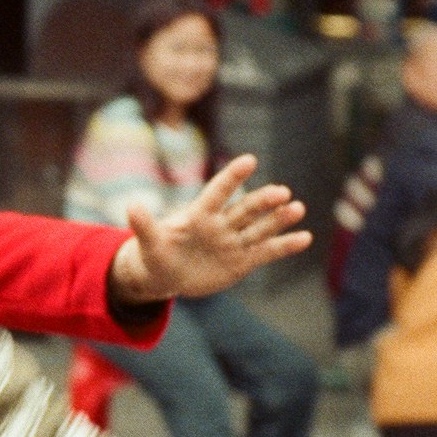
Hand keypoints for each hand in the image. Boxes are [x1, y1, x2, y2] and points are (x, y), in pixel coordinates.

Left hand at [110, 155, 311, 304]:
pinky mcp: (242, 261)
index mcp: (198, 216)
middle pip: (244, 210)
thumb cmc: (154, 254)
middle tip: (282, 192)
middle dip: (262, 201)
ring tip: (298, 208)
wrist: (165, 276)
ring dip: (278, 219)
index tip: (250, 160)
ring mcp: (233, 242)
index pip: (218, 193)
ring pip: (259, 228)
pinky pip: (266, 252)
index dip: (232, 177)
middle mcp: (220, 225)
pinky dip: (285, 246)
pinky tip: (305, 237)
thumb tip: (131, 206)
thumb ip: (144, 225)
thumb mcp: (148, 243)